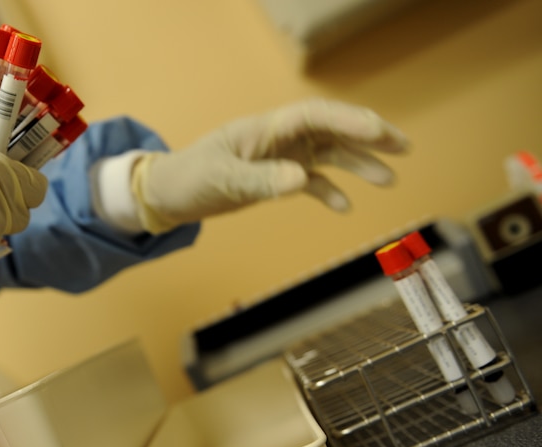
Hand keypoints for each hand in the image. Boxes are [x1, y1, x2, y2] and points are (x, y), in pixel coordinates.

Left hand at [132, 98, 409, 232]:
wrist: (167, 195)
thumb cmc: (188, 179)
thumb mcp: (221, 181)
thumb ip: (260, 181)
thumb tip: (300, 180)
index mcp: (264, 129)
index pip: (314, 117)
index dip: (348, 121)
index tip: (378, 131)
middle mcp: (277, 139)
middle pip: (330, 129)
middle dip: (367, 135)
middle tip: (402, 146)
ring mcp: (278, 158)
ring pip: (327, 155)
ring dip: (357, 164)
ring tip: (389, 178)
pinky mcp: (273, 178)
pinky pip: (310, 180)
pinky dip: (328, 191)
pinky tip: (345, 206)